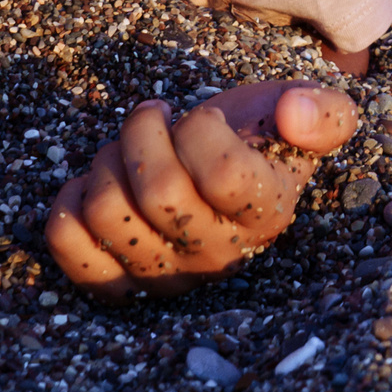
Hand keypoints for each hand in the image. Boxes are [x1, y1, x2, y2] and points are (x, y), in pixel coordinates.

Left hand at [44, 79, 359, 298]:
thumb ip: (323, 112)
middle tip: (155, 119)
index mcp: (265, 214)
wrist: (227, 172)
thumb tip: (292, 114)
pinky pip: (70, 245)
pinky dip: (68, 203)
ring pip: (107, 210)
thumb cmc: (265, 136)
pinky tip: (93, 182)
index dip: (200, 128)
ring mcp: (163, 274)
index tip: (201, 117)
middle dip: (144, 131)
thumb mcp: (310, 113)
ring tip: (129, 150)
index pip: (222, 173)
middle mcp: (216, 255)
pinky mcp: (116, 278)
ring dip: (107, 159)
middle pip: (159, 190)